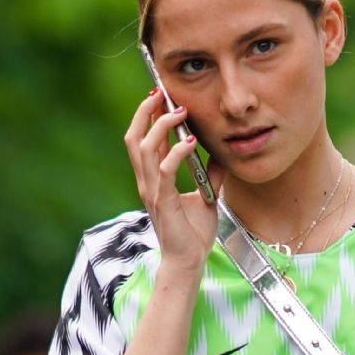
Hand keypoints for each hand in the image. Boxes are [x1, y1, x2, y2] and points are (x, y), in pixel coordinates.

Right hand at [125, 89, 221, 274]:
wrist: (189, 261)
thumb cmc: (193, 233)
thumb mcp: (206, 196)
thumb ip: (210, 174)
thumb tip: (220, 154)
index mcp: (152, 179)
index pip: (143, 140)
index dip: (147, 116)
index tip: (158, 96)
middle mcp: (147, 182)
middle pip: (134, 138)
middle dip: (145, 113)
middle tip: (159, 93)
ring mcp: (152, 191)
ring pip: (144, 149)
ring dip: (162, 127)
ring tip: (180, 112)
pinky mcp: (163, 202)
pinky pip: (164, 170)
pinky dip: (176, 153)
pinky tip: (192, 142)